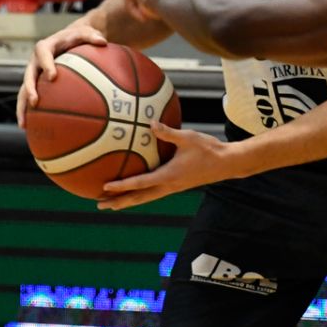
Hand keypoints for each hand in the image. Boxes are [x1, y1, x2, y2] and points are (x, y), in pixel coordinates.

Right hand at [15, 19, 108, 126]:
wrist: (69, 40)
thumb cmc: (78, 37)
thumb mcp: (87, 32)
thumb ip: (93, 36)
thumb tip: (103, 41)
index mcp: (45, 47)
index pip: (43, 54)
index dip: (46, 64)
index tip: (52, 76)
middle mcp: (35, 61)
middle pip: (28, 75)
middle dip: (30, 89)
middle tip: (35, 102)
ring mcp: (34, 74)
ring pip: (24, 91)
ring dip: (22, 108)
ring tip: (24, 125)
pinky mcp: (37, 84)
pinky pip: (31, 99)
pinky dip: (31, 114)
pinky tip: (34, 130)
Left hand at [95, 122, 247, 209]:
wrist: (226, 164)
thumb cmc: (209, 149)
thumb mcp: (188, 138)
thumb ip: (168, 132)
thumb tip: (151, 123)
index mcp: (169, 176)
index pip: (140, 183)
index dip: (122, 185)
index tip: (105, 187)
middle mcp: (169, 186)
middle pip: (139, 198)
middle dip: (119, 202)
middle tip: (100, 204)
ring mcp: (172, 188)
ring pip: (145, 198)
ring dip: (127, 201)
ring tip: (111, 203)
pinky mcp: (176, 186)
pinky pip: (153, 193)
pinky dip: (140, 195)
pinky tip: (134, 190)